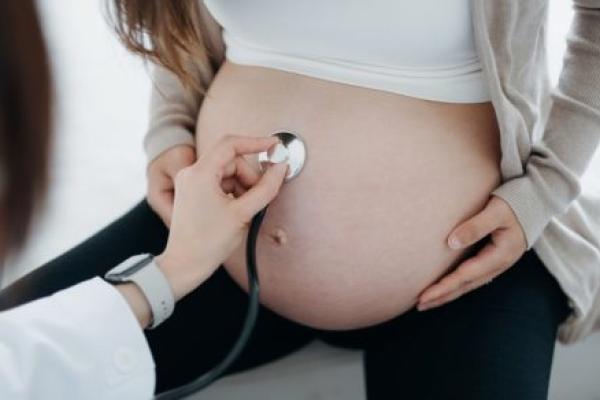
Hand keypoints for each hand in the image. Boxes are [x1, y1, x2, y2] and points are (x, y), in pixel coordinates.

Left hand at [155, 135, 287, 300]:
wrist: (185, 265)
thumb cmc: (208, 242)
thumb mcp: (243, 213)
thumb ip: (266, 188)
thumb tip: (281, 168)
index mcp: (199, 173)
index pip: (231, 144)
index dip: (256, 142)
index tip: (275, 146)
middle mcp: (191, 173)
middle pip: (231, 161)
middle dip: (249, 176)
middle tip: (258, 198)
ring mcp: (190, 183)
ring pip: (226, 172)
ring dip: (242, 186)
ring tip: (246, 209)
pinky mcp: (192, 193)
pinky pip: (219, 182)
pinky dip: (233, 192)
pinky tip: (237, 210)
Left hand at [417, 195, 526, 310]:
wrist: (537, 202)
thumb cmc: (515, 203)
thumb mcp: (496, 211)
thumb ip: (475, 226)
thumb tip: (451, 242)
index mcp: (500, 255)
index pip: (465, 276)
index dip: (444, 287)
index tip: (423, 296)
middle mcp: (499, 264)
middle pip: (466, 286)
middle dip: (442, 297)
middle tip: (419, 305)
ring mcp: (497, 264)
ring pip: (469, 284)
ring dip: (448, 293)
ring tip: (428, 301)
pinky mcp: (494, 259)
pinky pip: (472, 277)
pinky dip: (457, 284)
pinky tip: (446, 288)